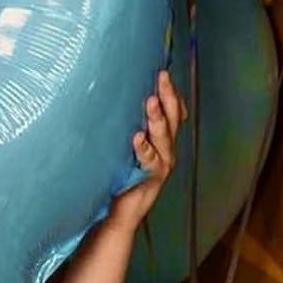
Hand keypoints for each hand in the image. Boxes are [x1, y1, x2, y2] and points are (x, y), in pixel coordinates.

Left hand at [107, 70, 184, 232]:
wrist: (120, 210)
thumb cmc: (120, 172)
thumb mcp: (125, 143)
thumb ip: (126, 123)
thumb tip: (108, 92)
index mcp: (161, 138)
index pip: (174, 111)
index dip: (171, 93)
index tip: (163, 72)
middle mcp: (166, 149)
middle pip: (172, 118)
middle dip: (168, 96)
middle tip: (161, 77)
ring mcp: (161, 164)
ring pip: (164, 138)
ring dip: (158, 118)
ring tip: (151, 102)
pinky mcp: (151, 178)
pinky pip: (150, 161)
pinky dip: (143, 148)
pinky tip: (137, 137)